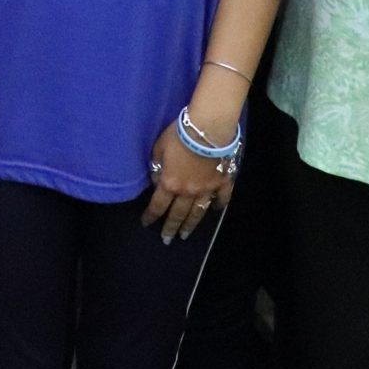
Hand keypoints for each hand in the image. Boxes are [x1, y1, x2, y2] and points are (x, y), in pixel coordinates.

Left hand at [143, 101, 235, 242]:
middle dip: (171, 228)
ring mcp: (207, 189)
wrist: (208, 129)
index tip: (146, 223)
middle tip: (167, 239)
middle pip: (178, 214)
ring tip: (186, 234)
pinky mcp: (222, 182)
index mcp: (170, 184)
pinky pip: (222, 198)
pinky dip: (219, 205)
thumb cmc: (179, 135)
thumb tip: (158, 179)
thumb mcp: (159, 148)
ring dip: (191, 224)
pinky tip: (216, 209)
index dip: (151, 216)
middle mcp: (187, 192)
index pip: (157, 205)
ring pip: (198, 212)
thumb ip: (156, 166)